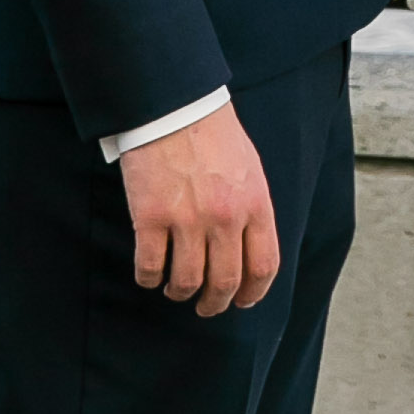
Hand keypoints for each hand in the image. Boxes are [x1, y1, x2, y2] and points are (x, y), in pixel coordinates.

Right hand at [120, 108, 281, 313]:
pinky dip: (149, 278)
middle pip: (225, 282)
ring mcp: (188, 219)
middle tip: (207, 307)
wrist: (174, 106)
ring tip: (176, 290)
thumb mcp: (250, 169)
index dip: (254, 293)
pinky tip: (150, 275)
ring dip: (181, 293)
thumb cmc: (212, 134)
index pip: (263, 266)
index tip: (243, 302)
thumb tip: (249, 248)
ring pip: (187, 281)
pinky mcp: (152, 218)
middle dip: (215, 303)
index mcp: (255, 204)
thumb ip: (252, 209)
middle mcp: (225, 217)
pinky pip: (150, 267)